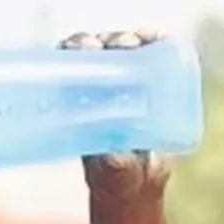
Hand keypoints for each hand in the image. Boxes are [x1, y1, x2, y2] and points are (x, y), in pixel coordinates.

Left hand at [59, 30, 172, 201]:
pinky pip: (150, 59)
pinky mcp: (148, 88)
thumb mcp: (112, 174)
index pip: (68, 67)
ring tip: (138, 40)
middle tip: (117, 44)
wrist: (138, 184)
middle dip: (103, 41)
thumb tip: (115, 157)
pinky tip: (155, 38)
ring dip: (128, 39)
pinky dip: (153, 44)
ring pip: (121, 51)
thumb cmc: (113, 180)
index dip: (74, 49)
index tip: (87, 47)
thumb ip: (113, 167)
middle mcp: (95, 90)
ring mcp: (122, 87)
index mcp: (75, 104)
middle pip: (94, 53)